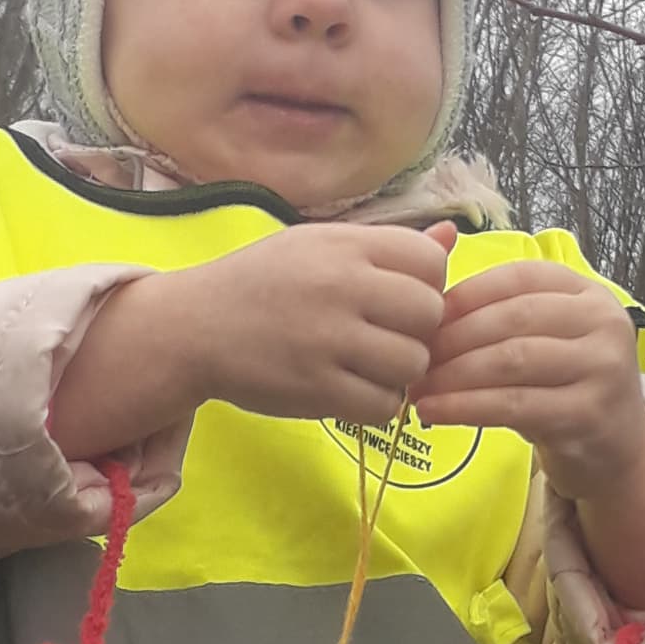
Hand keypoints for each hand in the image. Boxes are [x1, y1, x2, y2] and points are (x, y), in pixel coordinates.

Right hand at [51, 224, 451, 453]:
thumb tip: (451, 238)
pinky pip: (383, 405)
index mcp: (345, 245)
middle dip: (418, 333)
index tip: (399, 301)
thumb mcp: (318, 246)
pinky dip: (376, 405)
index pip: (431, 263)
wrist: (192, 327)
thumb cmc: (261, 282)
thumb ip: (386, 246)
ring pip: (412, 364)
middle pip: (429, 315)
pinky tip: (352, 391)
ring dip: (399, 374)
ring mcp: (328, 338)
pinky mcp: (316, 388)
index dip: (427, 286)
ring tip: (368, 367)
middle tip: (387, 339)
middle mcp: (341, 286)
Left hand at [408, 260, 644, 499]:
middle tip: (411, 358)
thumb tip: (424, 302)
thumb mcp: (542, 340)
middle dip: (453, 338)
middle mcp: (602, 322)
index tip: (422, 317)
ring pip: (510, 360)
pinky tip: (433, 413)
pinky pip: (513, 404)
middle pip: (512, 318)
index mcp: (587, 292)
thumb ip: (498, 314)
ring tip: (416, 388)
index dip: (465, 295)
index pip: (517, 278)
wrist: (616, 448)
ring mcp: (601, 367)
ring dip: (453, 375)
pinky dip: (465, 407)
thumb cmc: (564, 387)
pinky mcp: (588, 413)